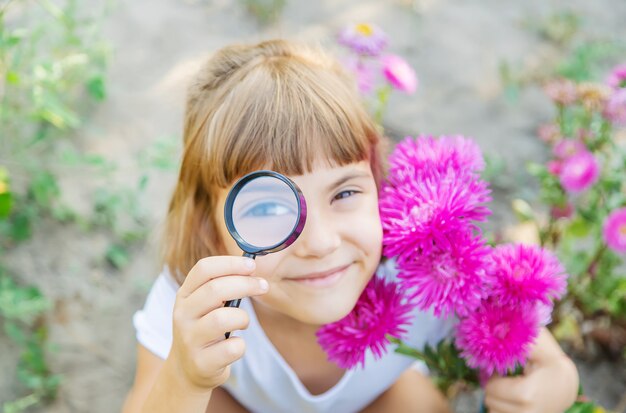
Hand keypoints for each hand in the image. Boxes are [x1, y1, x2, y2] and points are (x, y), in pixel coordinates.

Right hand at [165, 256, 268, 391]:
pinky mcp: (201, 363)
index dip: (230, 263)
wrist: (187, 370)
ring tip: (243, 322)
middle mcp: (182, 315)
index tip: (252, 265)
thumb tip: (250, 266)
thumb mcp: (203, 305)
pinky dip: (240, 345)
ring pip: (222, 319)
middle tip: (263, 286)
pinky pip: (231, 348)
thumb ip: (220, 286)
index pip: (203, 269)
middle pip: (215, 290)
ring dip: (243, 318)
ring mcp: (189, 340)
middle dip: (245, 284)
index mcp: (184, 295)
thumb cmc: (204, 329)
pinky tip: (235, 345)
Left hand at [484, 329, 578, 412]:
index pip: (491, 388)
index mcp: (526, 395)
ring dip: (499, 398)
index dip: (496, 375)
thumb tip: (499, 327)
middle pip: (490, 401)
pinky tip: (516, 400)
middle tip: (511, 379)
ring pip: (494, 410)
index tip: (508, 370)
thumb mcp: (542, 345)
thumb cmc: (553, 365)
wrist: (568, 389)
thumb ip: (523, 335)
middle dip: (496, 387)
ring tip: (515, 389)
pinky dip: (504, 407)